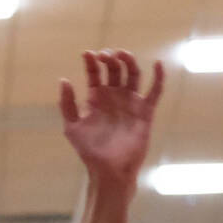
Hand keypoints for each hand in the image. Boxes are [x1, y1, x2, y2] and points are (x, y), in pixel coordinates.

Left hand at [57, 49, 162, 186]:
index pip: (95, 74)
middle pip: (115, 70)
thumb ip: (67, 104)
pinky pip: (155, 91)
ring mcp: (130, 102)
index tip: (87, 54)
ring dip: (129, 62)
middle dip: (110, 59)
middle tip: (105, 54)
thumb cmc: (89, 150)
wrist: (109, 169)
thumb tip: (63, 80)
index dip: (92, 62)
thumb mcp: (72, 127)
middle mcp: (114, 97)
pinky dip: (158, 77)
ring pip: (133, 75)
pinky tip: (157, 64)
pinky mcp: (145, 111)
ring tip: (122, 54)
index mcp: (96, 99)